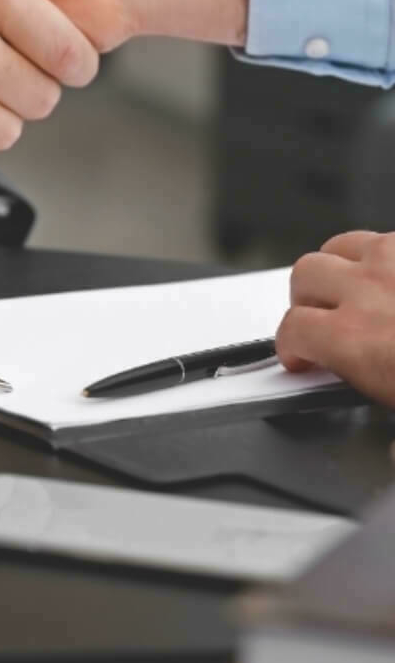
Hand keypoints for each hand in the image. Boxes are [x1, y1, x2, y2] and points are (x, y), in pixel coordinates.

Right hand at [276, 231, 394, 405]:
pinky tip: (394, 278)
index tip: (301, 357)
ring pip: (342, 245)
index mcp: (358, 340)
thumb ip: (383, 414)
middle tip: (325, 320)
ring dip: (341, 266)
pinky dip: (384, 257)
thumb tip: (385, 436)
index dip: (291, 346)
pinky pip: (386, 238)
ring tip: (357, 289)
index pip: (293, 330)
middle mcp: (370, 290)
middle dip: (308, 298)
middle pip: (306, 275)